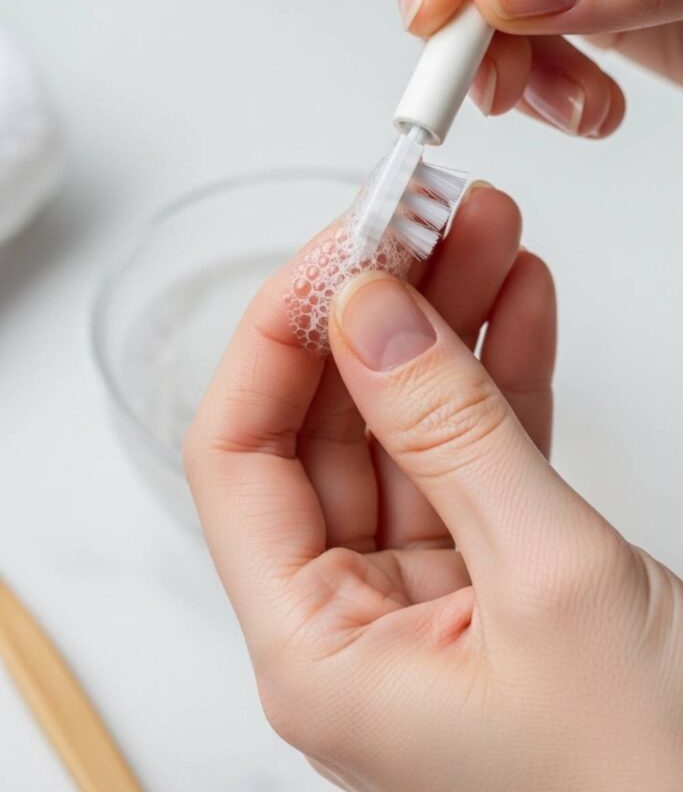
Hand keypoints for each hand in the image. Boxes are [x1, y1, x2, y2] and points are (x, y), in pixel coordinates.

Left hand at [185, 186, 682, 791]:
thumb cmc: (653, 773)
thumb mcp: (546, 576)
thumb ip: (449, 431)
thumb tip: (369, 315)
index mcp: (319, 653)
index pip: (238, 460)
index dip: (278, 339)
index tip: (338, 253)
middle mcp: (354, 624)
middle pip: (329, 428)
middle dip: (378, 311)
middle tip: (419, 220)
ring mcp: (424, 595)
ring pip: (408, 427)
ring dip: (445, 325)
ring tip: (479, 232)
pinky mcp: (492, 576)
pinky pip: (474, 452)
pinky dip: (498, 373)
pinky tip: (514, 301)